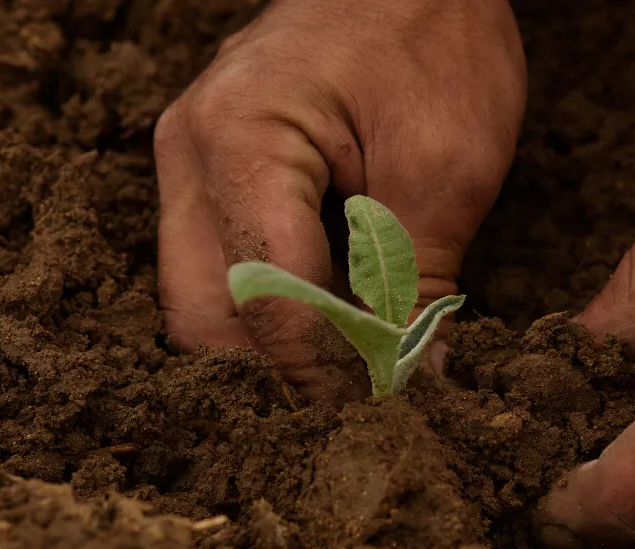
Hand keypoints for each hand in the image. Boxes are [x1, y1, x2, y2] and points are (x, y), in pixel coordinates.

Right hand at [155, 0, 524, 402]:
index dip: (323, 378)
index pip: (267, 302)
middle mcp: (189, 154)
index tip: (376, 423)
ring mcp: (188, 160)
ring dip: (271, 349)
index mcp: (240, 143)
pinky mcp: (210, 169)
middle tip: (353, 414)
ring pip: (203, 300)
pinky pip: (220, 265)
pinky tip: (332, 326)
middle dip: (275, 378)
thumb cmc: (433, 38)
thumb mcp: (446, 169)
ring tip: (349, 377)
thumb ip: (416, 286)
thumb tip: (410, 382)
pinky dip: (271, 310)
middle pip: (203, 317)